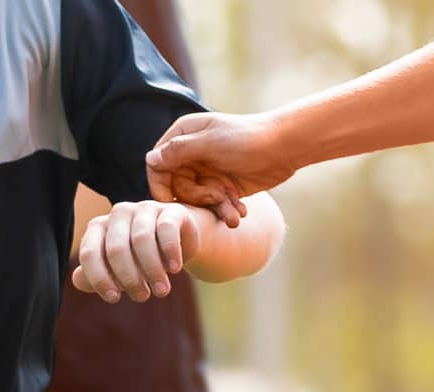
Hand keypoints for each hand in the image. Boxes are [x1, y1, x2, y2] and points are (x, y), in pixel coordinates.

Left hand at [72, 200, 203, 303]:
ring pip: (142, 240)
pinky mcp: (171, 211)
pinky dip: (170, 252)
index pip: (89, 253)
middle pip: (116, 249)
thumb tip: (78, 280)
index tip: (114, 299)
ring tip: (161, 291)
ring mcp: (144, 208)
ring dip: (152, 271)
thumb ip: (94, 277)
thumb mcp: (115, 272)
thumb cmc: (139, 261)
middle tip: (142, 297)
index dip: (99, 278)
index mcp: (98, 228)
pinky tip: (174, 269)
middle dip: (129, 278)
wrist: (178, 243)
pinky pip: (167, 229)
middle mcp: (118, 214)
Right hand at [147, 112, 295, 220]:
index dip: (160, 186)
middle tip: (218, 195)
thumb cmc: (248, 139)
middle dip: (197, 198)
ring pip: (197, 201)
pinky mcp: (221, 187)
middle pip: (176, 188)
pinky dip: (226, 211)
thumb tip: (149, 159)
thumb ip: (179, 151)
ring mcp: (206, 172)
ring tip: (234, 211)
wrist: (284, 147)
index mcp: (183, 136)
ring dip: (216, 208)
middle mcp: (191, 154)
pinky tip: (240, 211)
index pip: (157, 165)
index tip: (171, 203)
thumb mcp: (210, 143)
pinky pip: (214, 206)